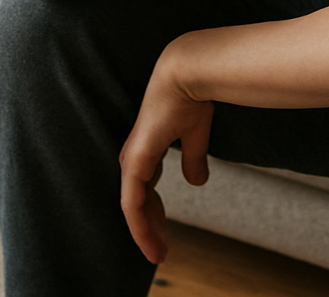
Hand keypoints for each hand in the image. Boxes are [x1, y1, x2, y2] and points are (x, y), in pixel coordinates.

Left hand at [119, 42, 213, 264]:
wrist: (186, 74)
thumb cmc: (190, 96)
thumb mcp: (194, 135)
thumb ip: (193, 158)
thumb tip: (197, 181)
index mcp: (147, 151)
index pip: (147, 191)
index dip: (154, 216)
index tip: (164, 238)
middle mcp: (136, 157)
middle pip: (139, 203)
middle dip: (150, 229)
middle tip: (162, 253)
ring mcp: (133, 159)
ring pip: (133, 207)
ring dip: (145, 232)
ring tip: (157, 254)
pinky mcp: (136, 160)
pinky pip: (131, 201)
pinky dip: (138, 223)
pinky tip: (148, 239)